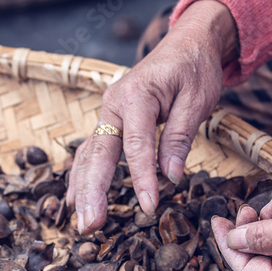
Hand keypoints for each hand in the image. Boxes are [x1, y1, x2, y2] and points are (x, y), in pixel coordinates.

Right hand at [67, 0, 237, 233]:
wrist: (186, 44)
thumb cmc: (194, 69)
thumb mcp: (197, 100)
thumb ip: (179, 136)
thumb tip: (170, 177)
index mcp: (136, 95)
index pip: (136, 145)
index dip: (141, 178)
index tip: (149, 207)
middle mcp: (113, 104)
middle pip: (99, 154)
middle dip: (93, 192)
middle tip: (91, 225)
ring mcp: (107, 114)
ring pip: (89, 156)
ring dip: (83, 190)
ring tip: (83, 224)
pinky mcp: (109, 122)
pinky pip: (91, 152)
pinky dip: (81, 176)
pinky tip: (74, 200)